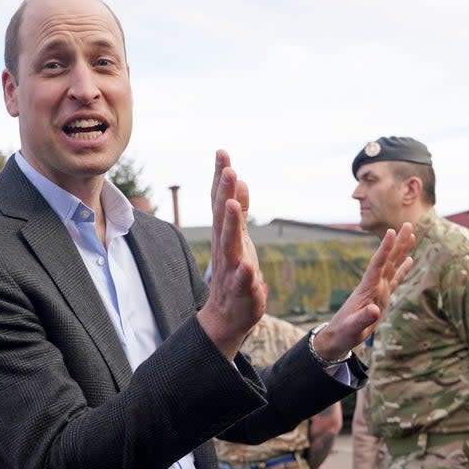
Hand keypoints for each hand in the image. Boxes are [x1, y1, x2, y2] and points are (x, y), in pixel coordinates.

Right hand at [197, 150, 264, 357]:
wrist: (227, 315)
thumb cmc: (235, 272)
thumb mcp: (239, 237)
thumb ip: (238, 210)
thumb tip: (238, 179)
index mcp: (225, 234)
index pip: (220, 202)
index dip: (220, 177)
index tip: (222, 152)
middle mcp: (224, 248)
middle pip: (222, 219)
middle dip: (224, 194)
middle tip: (229, 170)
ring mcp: (231, 270)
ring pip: (229, 246)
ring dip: (231, 225)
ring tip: (231, 205)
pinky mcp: (242, 291)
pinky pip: (242, 282)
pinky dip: (244, 274)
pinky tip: (248, 266)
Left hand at [313, 224, 415, 361]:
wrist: (338, 336)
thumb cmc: (344, 333)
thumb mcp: (353, 328)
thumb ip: (363, 318)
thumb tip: (375, 310)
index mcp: (367, 289)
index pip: (377, 265)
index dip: (385, 249)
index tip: (392, 232)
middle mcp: (374, 285)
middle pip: (388, 259)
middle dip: (398, 242)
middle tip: (409, 225)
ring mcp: (378, 289)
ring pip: (392, 265)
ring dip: (401, 250)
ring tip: (411, 235)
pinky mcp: (382, 296)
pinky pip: (395, 279)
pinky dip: (403, 269)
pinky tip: (410, 260)